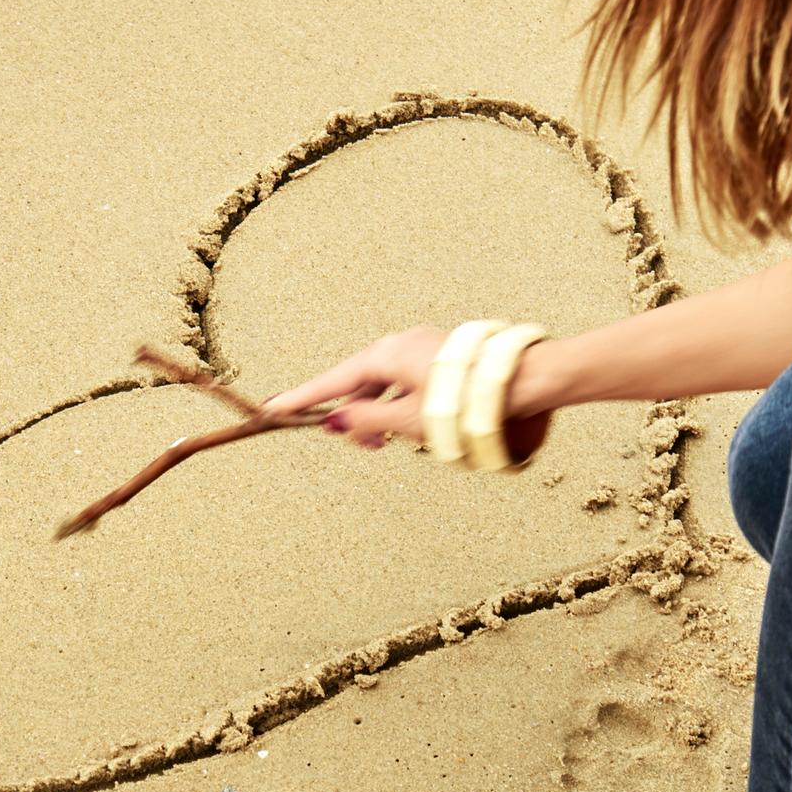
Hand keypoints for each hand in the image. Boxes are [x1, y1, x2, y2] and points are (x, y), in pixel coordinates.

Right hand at [263, 326, 447, 450]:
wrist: (519, 380)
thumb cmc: (463, 401)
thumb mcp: (408, 420)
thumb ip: (367, 421)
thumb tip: (336, 421)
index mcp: (384, 356)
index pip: (332, 382)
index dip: (302, 398)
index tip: (273, 408)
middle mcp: (398, 345)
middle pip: (359, 383)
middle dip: (354, 415)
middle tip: (364, 446)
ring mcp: (420, 347)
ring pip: (384, 383)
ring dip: (380, 413)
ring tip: (390, 441)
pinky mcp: (439, 356)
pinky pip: (406, 380)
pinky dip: (399, 403)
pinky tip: (412, 423)